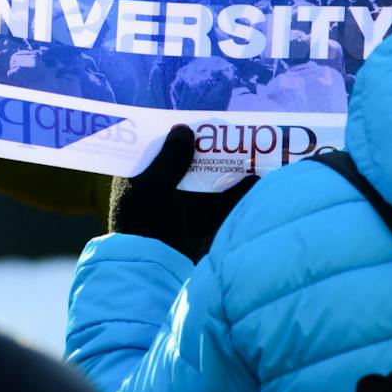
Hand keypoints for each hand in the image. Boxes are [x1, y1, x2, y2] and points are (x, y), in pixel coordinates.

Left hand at [108, 125, 257, 259]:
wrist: (152, 272)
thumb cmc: (145, 223)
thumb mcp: (154, 185)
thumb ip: (171, 158)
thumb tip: (184, 128)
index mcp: (136, 177)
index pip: (155, 147)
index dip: (175, 134)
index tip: (197, 120)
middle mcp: (157, 189)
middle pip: (185, 163)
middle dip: (207, 150)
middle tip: (229, 132)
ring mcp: (178, 207)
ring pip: (205, 182)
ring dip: (225, 169)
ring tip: (248, 150)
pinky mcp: (196, 224)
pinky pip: (218, 203)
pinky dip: (234, 192)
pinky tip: (255, 179)